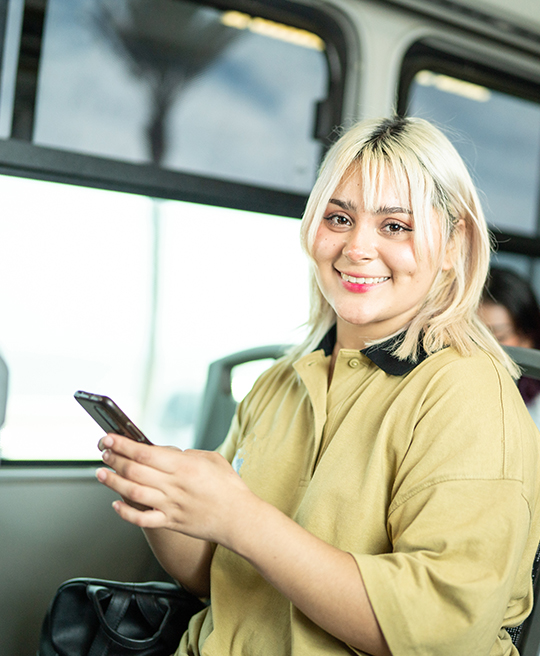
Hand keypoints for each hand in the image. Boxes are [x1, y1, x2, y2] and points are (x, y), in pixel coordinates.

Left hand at [96, 434, 253, 544]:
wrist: (240, 519)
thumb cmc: (230, 489)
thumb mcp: (213, 460)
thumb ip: (189, 455)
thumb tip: (170, 454)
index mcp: (185, 467)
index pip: (145, 453)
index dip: (123, 445)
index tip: (110, 438)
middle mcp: (174, 486)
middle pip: (134, 471)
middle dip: (114, 459)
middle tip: (103, 451)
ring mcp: (170, 506)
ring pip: (133, 493)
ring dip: (113, 482)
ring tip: (101, 473)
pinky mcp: (171, 522)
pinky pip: (142, 519)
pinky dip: (126, 512)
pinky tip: (116, 504)